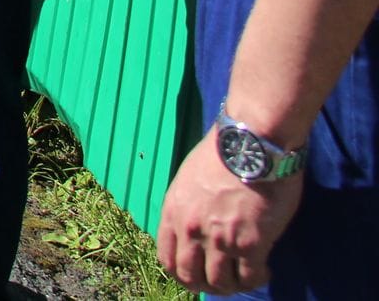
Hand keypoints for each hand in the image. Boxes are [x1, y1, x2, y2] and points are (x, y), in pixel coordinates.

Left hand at [157, 131, 301, 294]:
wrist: (249, 145)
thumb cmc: (222, 155)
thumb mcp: (188, 181)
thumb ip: (188, 209)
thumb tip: (196, 230)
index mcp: (173, 213)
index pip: (167, 260)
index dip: (182, 275)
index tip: (197, 276)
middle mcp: (192, 230)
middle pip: (191, 277)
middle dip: (206, 286)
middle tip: (223, 283)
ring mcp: (220, 239)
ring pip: (220, 283)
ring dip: (233, 286)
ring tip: (245, 277)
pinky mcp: (251, 244)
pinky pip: (250, 277)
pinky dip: (256, 280)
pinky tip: (264, 270)